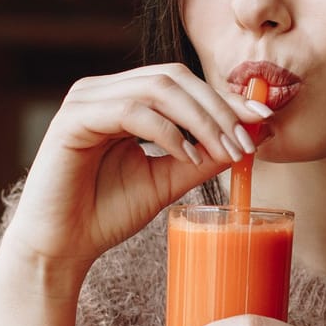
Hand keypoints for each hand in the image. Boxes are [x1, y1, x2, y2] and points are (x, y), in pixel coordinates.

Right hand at [0, 64, 270, 277]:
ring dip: (200, 119)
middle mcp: (103, 90)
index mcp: (123, 98)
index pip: (182, 83)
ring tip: (224, 151)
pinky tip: (185, 155)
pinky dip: (165, 131)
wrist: (62, 247)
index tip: (263, 119)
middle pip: (174, 77)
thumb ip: (201, 157)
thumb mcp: (167, 181)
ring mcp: (85, 100)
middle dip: (218, 107)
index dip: (225, 98)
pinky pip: (129, 111)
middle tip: (247, 140)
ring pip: (156, 89)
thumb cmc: (106, 213)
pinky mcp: (72, 120)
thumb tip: (250, 137)